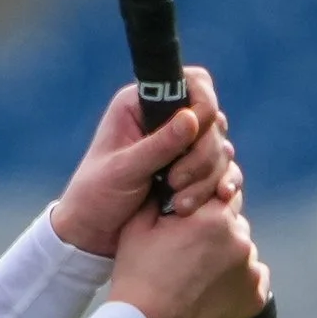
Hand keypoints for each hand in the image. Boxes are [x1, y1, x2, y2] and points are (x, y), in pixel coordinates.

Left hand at [50, 66, 239, 255]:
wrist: (94, 234)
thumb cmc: (96, 196)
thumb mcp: (123, 171)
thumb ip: (157, 146)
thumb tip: (192, 118)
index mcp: (142, 104)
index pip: (193, 83)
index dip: (203, 105)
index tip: (196, 132)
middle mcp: (165, 118)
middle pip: (212, 118)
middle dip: (202, 152)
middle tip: (175, 182)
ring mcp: (181, 145)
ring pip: (220, 145)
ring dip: (209, 173)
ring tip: (180, 204)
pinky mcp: (191, 170)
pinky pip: (222, 169)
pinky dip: (221, 182)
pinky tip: (220, 196)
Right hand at [108, 173, 271, 317]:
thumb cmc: (138, 280)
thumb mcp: (136, 229)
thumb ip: (158, 197)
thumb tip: (168, 181)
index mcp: (213, 217)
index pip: (221, 192)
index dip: (205, 205)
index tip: (191, 220)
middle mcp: (239, 240)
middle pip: (234, 224)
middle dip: (216, 233)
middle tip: (189, 254)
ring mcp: (251, 270)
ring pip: (243, 252)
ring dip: (227, 258)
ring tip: (199, 278)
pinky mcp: (256, 298)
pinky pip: (253, 279)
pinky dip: (238, 283)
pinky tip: (214, 292)